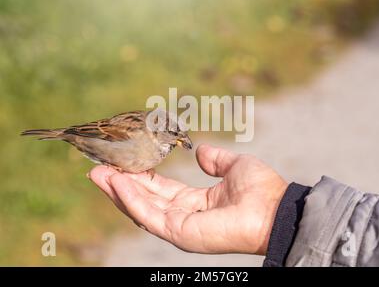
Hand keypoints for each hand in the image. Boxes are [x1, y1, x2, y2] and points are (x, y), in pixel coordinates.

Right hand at [89, 144, 287, 254]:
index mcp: (195, 202)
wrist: (275, 208)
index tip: (122, 163)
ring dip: (118, 191)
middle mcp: (184, 216)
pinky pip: (149, 215)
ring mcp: (180, 227)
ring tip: (98, 173)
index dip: (140, 176)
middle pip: (145, 199)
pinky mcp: (179, 233)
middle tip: (97, 168)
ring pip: (141, 208)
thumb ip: (215, 160)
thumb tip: (200, 152)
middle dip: (120, 184)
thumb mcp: (234, 166)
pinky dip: (131, 199)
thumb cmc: (260, 189)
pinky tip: (117, 183)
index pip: (160, 189)